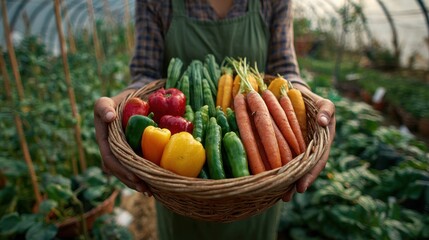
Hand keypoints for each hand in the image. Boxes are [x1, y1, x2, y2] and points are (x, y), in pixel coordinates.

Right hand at [94, 90, 151, 195]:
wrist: (130, 100)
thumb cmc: (117, 101)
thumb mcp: (106, 101)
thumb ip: (104, 106)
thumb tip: (110, 117)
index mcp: (103, 141)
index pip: (110, 160)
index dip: (122, 170)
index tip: (136, 176)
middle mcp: (110, 150)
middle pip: (119, 171)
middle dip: (131, 181)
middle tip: (146, 189)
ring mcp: (121, 153)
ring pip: (127, 172)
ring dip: (137, 183)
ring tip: (151, 192)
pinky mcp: (131, 153)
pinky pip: (135, 167)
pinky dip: (143, 176)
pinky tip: (153, 185)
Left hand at [282, 84, 335, 201]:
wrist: (296, 96)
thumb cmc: (312, 101)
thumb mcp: (323, 103)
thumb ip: (327, 110)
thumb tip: (323, 122)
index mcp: (322, 143)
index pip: (317, 162)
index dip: (309, 175)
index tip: (301, 187)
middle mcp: (310, 150)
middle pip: (303, 169)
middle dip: (294, 183)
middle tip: (285, 197)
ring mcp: (297, 149)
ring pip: (291, 166)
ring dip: (284, 180)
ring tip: (275, 194)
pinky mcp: (285, 145)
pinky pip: (280, 157)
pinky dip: (276, 166)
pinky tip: (267, 178)